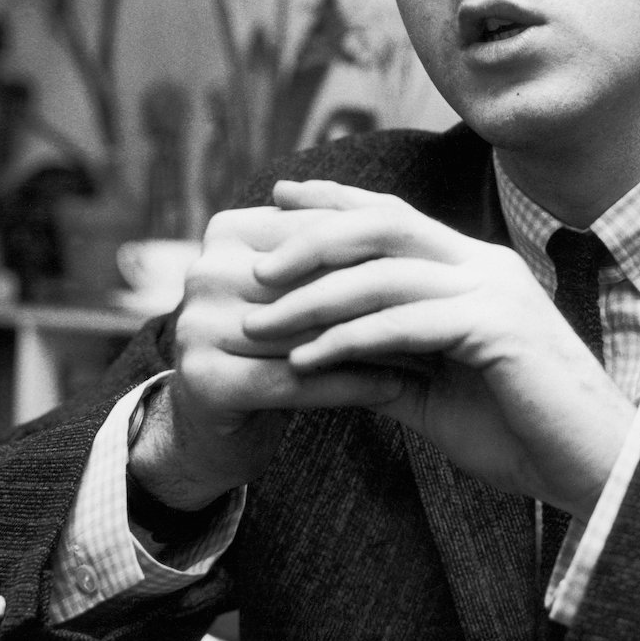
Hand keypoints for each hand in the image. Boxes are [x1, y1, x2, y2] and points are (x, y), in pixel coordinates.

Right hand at [127, 203, 406, 510]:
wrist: (214, 422)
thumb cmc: (276, 339)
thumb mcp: (298, 284)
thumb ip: (333, 245)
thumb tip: (407, 219)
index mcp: (227, 231)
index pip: (318, 232)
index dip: (379, 250)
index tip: (436, 266)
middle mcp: (204, 271)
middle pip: (315, 281)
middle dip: (382, 298)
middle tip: (442, 310)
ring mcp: (197, 325)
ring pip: (309, 331)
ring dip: (375, 343)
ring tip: (433, 349)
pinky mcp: (203, 380)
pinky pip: (294, 378)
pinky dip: (349, 384)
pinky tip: (395, 389)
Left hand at [243, 179, 635, 520]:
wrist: (594, 466)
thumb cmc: (519, 429)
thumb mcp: (438, 388)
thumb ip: (389, 361)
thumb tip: (326, 352)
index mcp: (474, 268)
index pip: (395, 217)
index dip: (335, 200)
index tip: (280, 197)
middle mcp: (484, 266)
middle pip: (385, 225)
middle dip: (313, 236)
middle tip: (256, 265)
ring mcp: (494, 292)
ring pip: (387, 272)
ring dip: (315, 296)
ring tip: (260, 320)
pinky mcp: (497, 328)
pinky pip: (406, 324)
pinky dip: (349, 339)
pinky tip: (306, 358)